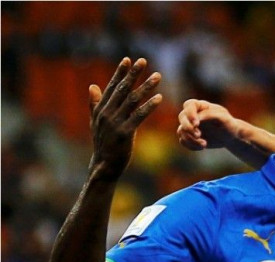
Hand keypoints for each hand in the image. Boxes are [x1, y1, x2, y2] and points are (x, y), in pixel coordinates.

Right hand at [89, 57, 161, 179]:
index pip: (112, 86)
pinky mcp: (125, 133)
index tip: (128, 59)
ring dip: (146, 87)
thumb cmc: (103, 143)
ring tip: (157, 76)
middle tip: (143, 60)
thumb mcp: (96, 122)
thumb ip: (95, 104)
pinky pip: (139, 116)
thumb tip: (93, 86)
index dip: (120, 73)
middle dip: (133, 74)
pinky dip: (149, 106)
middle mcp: (106, 113)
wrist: (105, 165)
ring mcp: (115, 122)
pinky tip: (159, 98)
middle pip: (122, 89)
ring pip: (132, 100)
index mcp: (101, 109)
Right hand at [177, 99, 238, 150]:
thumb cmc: (229, 124)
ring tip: (204, 144)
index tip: (197, 124)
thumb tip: (198, 118)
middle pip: (181, 117)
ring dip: (191, 139)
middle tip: (199, 135)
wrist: (230, 137)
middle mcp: (193, 114)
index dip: (190, 114)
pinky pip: (183, 141)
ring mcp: (190, 125)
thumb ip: (211, 115)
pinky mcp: (190, 136)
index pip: (189, 105)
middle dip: (188, 127)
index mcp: (202, 106)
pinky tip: (202, 147)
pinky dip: (191, 145)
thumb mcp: (224, 119)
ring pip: (181, 131)